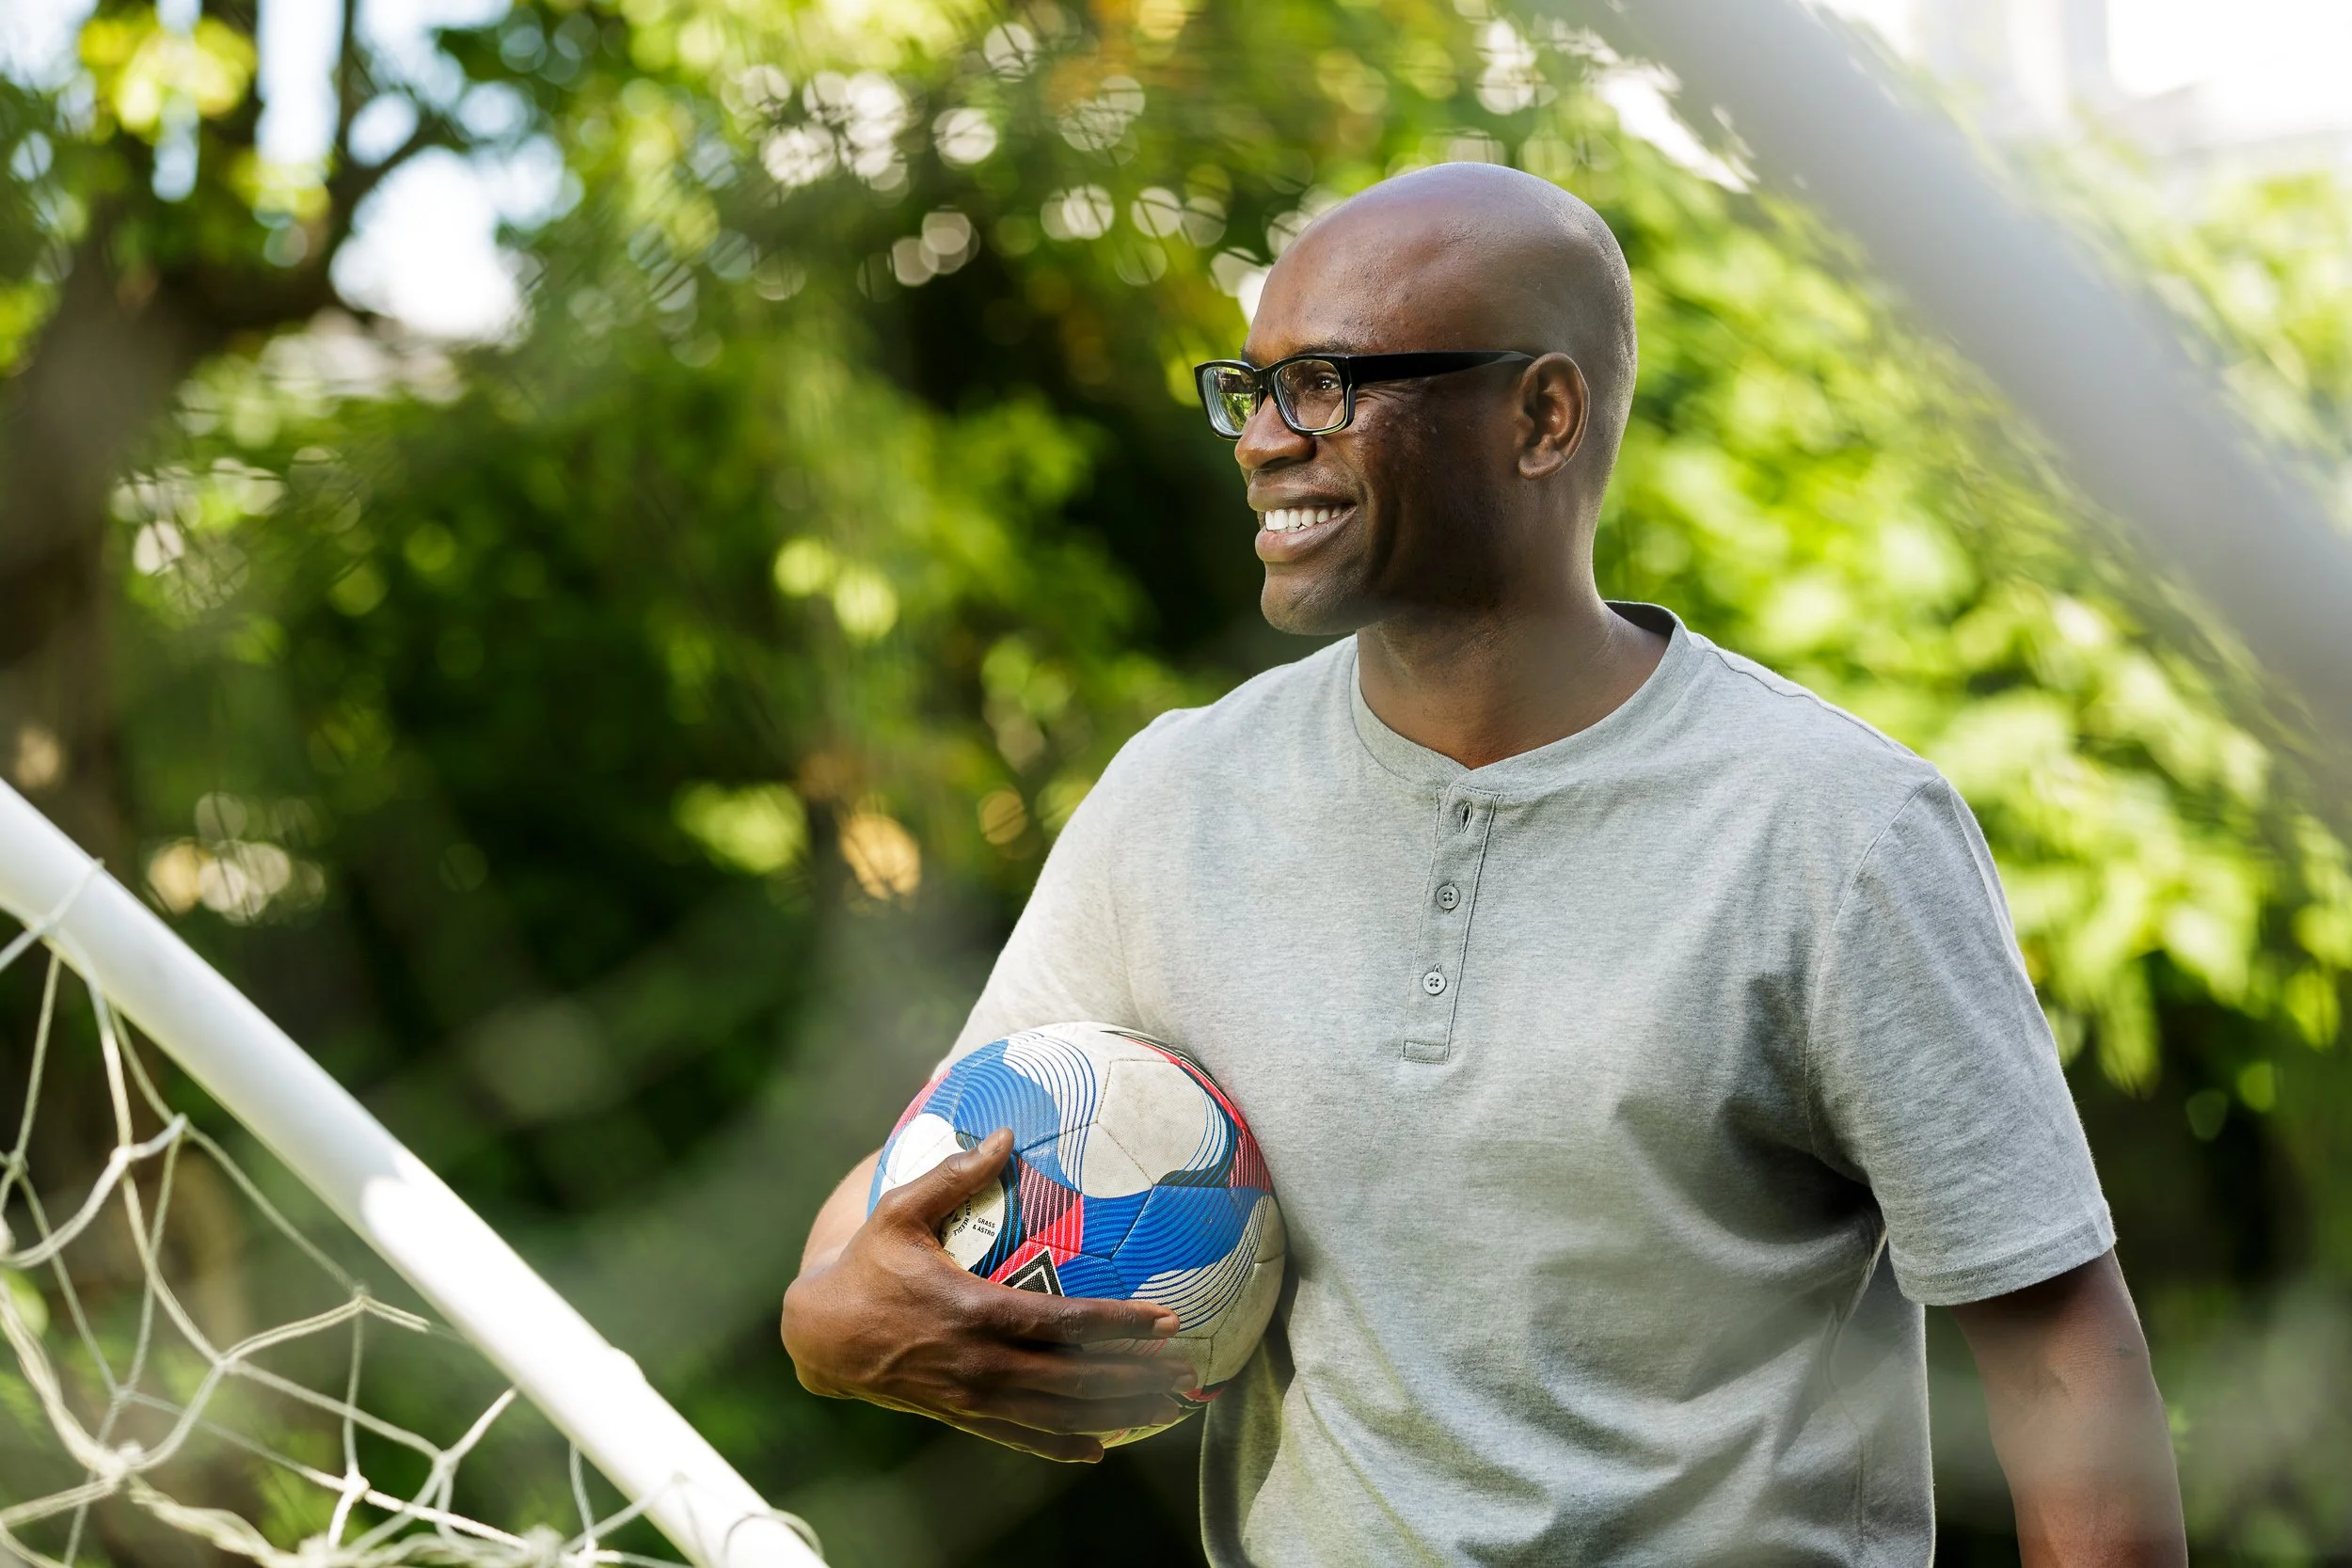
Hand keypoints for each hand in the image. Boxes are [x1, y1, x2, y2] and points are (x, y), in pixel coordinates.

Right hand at [781, 1129, 1195, 1461]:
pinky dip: (1063, 1444)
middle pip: (1074, 1377)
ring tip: (1166, 1409)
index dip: (1117, 1324)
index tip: (1164, 1320)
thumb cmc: (866, 1265)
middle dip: (1135, 1376)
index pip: (1062, 1322)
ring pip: (1058, 1412)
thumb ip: (955, 1175)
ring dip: (1115, 1411)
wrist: (821, 1336)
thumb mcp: (899, 1212)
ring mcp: (973, 1397)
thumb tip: (1005, 1133)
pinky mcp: (962, 1416)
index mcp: (974, 1311)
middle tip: (1186, 1372)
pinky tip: (1100, 1449)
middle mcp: (981, 1363)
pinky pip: (1021, 1437)